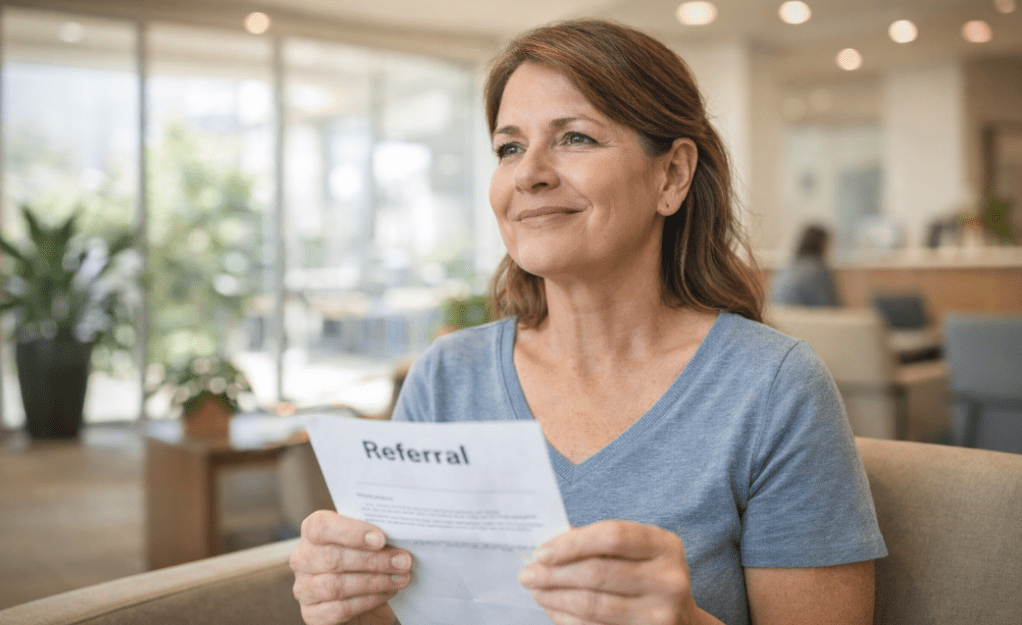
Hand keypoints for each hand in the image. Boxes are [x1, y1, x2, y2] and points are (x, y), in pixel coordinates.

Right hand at [289, 510, 411, 624]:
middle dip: (374, 560)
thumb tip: (400, 533)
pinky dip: (369, 600)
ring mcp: (304, 588)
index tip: (381, 538)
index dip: (352, 532)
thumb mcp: (369, 543)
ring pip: (337, 585)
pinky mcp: (312, 614)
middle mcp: (302, 559)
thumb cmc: (366, 562)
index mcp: (312, 531)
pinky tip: (388, 593)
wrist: (365, 597)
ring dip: (375, 581)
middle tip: (403, 561)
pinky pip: (340, 609)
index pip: (321, 526)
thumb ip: (375, 536)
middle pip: (333, 558)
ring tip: (401, 578)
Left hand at [518, 520, 710, 624]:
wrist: (682, 620)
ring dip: (555, 598)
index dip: (572, 544)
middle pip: (597, 573)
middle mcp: (668, 580)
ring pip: (592, 604)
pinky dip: (567, 619)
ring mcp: (659, 614)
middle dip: (554, 574)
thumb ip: (599, 543)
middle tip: (528, 574)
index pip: (611, 536)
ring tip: (536, 591)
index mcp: (664, 545)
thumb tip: (549, 547)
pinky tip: (554, 610)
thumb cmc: (647, 575)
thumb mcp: (637, 550)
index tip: (541, 552)